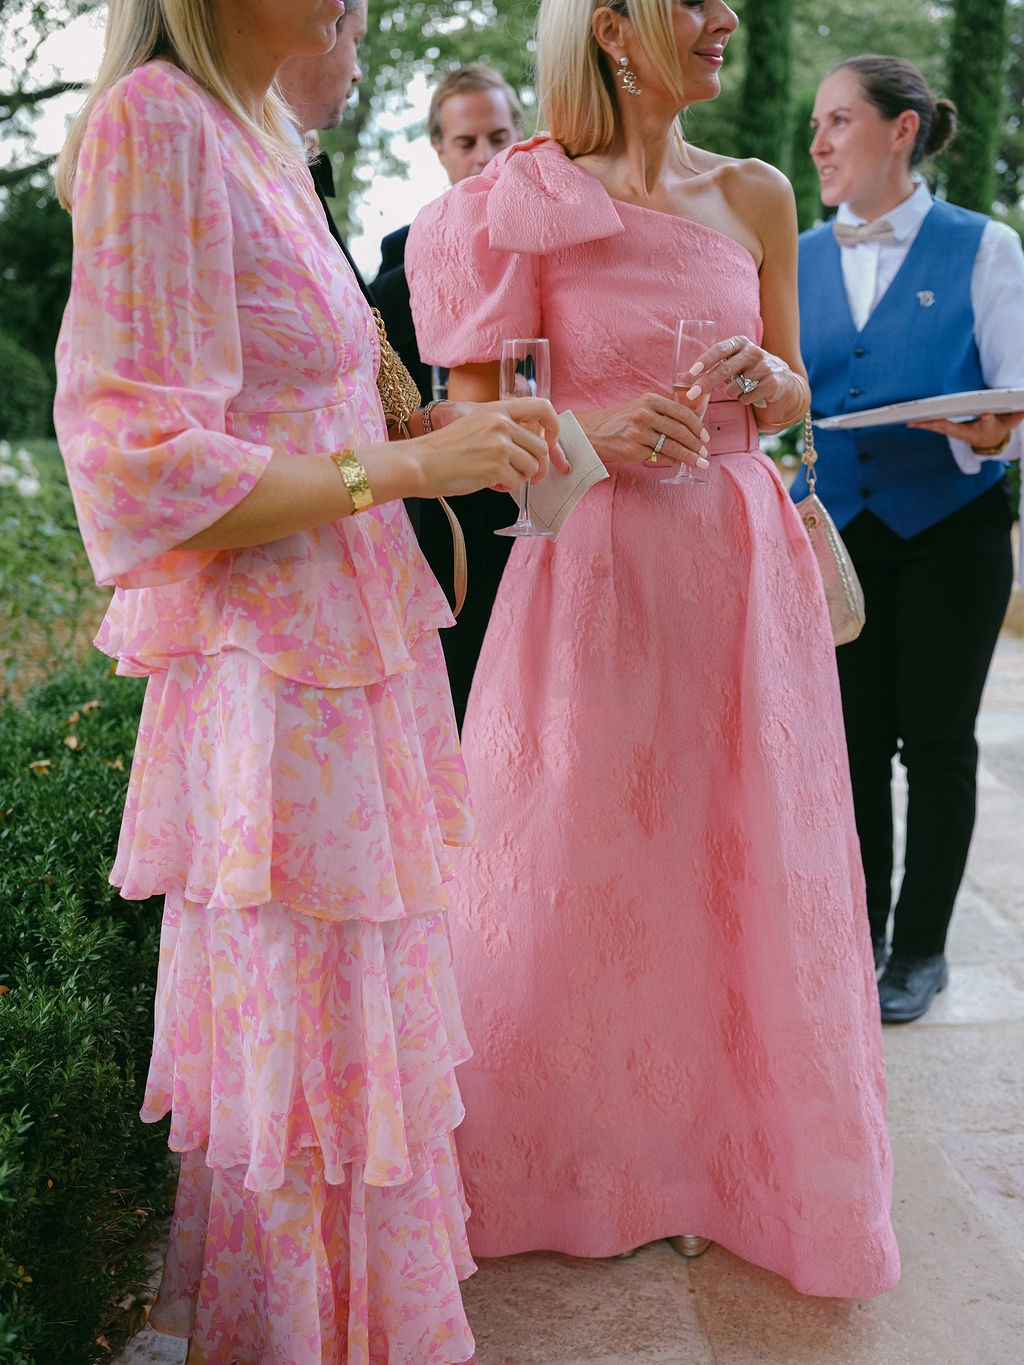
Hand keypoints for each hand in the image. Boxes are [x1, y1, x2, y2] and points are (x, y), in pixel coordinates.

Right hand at [414, 398, 565, 497]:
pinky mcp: (496, 466)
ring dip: (520, 478)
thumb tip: (533, 445)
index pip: (542, 406)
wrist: (421, 463)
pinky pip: (517, 482)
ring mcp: (500, 444)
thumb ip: (503, 428)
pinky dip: (507, 488)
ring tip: (500, 478)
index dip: (553, 427)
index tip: (550, 441)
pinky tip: (490, 483)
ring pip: (532, 467)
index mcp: (498, 409)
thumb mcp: (476, 424)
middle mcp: (502, 423)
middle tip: (530, 477)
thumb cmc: (445, 449)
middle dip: (538, 466)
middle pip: (541, 447)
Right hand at [575, 392, 709, 471]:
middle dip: (696, 444)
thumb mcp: (640, 407)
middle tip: (705, 452)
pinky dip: (672, 461)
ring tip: (700, 462)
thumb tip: (690, 426)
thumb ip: (663, 412)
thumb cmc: (620, 421)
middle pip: (679, 431)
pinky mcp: (633, 449)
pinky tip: (679, 463)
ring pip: (672, 446)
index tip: (705, 436)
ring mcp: (638, 433)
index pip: (681, 413)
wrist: (592, 432)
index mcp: (650, 400)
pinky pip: (659, 457)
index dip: (697, 426)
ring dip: (689, 456)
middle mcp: (644, 414)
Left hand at [683, 334, 797, 410]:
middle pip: (725, 370)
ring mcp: (764, 367)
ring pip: (734, 389)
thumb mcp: (731, 362)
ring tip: (740, 388)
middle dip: (706, 383)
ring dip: (731, 394)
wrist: (782, 378)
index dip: (705, 360)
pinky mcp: (771, 383)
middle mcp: (753, 352)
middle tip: (693, 394)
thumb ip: (710, 368)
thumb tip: (681, 378)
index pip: (720, 349)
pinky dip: (743, 400)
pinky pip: (746, 398)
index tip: (692, 372)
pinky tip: (751, 394)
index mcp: (740, 342)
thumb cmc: (748, 369)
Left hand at [908, 410, 1023, 449]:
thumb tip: (1016, 410)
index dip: (949, 424)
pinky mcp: (949, 428)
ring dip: (922, 424)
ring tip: (908, 421)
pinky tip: (912, 421)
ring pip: (935, 427)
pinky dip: (924, 422)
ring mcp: (954, 431)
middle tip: (913, 422)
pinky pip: (935, 425)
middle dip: (929, 424)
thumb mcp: (1006, 423)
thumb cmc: (998, 429)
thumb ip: (1013, 416)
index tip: (939, 421)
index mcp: (973, 431)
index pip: (960, 427)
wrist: (992, 441)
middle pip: (942, 428)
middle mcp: (960, 432)